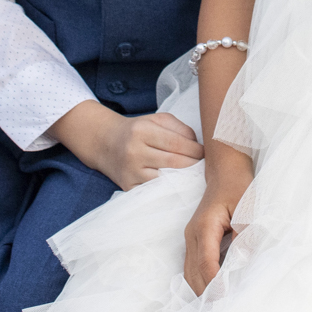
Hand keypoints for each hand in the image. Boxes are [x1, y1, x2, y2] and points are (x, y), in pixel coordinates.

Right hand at [50, 101, 201, 189]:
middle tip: (204, 165)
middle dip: (194, 164)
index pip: (176, 143)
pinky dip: (169, 189)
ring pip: (166, 180)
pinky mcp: (128, 187)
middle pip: (174, 162)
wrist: (106, 143)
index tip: (205, 153)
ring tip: (194, 176)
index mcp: (142, 131)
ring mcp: (130, 172)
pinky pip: (154, 191)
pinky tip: (178, 186)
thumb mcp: (157, 120)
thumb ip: (180, 128)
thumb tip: (198, 146)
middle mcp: (134, 152)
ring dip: (184, 179)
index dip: (195, 150)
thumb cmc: (139, 130)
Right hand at [182, 180, 246, 295]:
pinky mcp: (194, 242)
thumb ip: (245, 234)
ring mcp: (190, 239)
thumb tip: (243, 261)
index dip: (214, 284)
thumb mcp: (248, 208)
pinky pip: (192, 268)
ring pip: (189, 274)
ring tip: (217, 310)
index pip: (206, 263)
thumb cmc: (238, 187)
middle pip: (192, 274)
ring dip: (201, 292)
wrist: (225, 171)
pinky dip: (200, 283)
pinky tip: (213, 293)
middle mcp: (192, 235)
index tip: (225, 300)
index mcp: (204, 226)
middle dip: (205, 295)